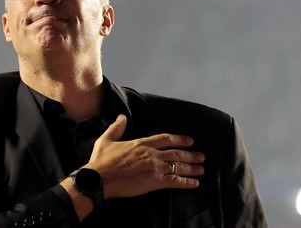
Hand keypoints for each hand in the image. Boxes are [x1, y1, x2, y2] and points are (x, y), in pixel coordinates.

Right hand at [86, 114, 204, 198]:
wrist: (99, 178)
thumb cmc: (101, 161)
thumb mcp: (106, 139)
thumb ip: (116, 128)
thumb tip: (121, 117)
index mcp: (141, 144)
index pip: (165, 139)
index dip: (179, 139)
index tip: (189, 141)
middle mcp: (151, 154)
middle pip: (176, 153)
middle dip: (190, 154)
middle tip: (201, 156)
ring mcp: (154, 168)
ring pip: (178, 166)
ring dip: (192, 168)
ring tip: (201, 169)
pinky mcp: (154, 182)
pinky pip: (174, 181)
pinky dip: (186, 183)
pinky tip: (194, 184)